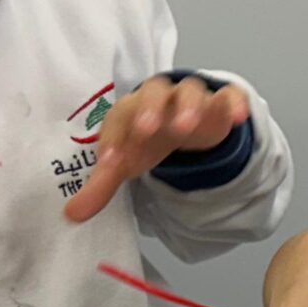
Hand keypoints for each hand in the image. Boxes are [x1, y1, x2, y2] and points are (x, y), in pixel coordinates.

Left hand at [62, 77, 249, 224]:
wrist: (180, 119)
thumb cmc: (148, 138)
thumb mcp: (125, 162)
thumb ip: (101, 186)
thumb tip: (72, 215)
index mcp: (132, 109)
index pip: (119, 117)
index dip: (114, 139)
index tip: (111, 164)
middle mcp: (161, 98)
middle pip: (154, 92)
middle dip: (150, 109)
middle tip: (147, 131)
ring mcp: (192, 98)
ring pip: (190, 91)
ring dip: (187, 106)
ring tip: (186, 127)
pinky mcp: (220, 103)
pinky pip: (228, 96)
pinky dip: (232, 103)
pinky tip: (235, 118)